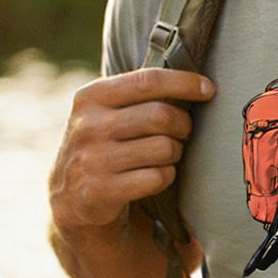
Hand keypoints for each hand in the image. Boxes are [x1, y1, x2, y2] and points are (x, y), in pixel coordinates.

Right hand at [49, 68, 214, 233]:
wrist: (69, 197)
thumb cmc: (104, 144)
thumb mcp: (106, 112)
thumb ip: (138, 94)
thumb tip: (196, 82)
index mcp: (92, 97)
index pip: (149, 80)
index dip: (185, 83)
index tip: (208, 89)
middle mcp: (89, 125)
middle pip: (162, 115)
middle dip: (183, 125)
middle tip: (183, 132)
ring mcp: (93, 160)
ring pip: (164, 148)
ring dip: (175, 152)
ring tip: (165, 155)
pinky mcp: (101, 191)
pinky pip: (158, 177)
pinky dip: (166, 176)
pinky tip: (153, 176)